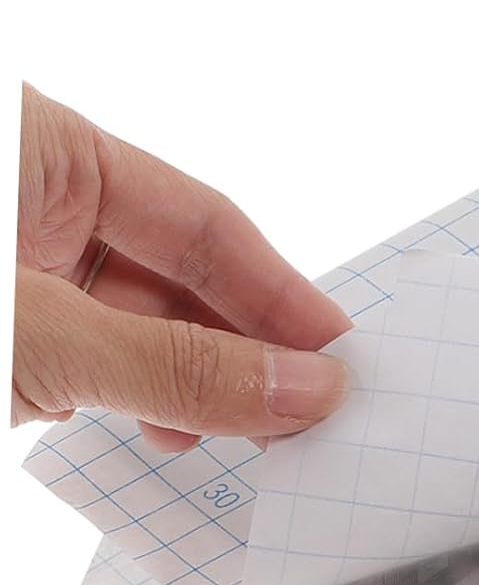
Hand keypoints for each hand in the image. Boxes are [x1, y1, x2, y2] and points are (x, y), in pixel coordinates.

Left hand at [13, 85, 350, 449]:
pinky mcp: (3, 331)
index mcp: (39, 148)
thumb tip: (305, 390)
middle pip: (176, 276)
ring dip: (191, 386)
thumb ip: (172, 365)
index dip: (280, 294)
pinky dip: (131, 398)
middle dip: (242, 352)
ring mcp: (11, 270)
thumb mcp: (38, 336)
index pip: (200, 221)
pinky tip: (162, 429)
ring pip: (134, 325)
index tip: (340, 357)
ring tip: (234, 436)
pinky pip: (87, 357)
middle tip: (305, 415)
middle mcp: (29, 200)